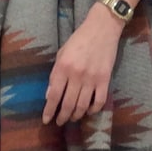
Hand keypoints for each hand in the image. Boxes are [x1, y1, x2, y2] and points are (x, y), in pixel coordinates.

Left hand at [43, 6, 122, 125]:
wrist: (102, 28)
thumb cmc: (79, 39)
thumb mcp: (61, 53)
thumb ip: (55, 74)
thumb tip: (49, 95)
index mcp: (63, 67)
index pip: (53, 95)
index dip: (49, 110)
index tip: (46, 120)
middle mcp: (76, 75)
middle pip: (68, 104)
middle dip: (62, 117)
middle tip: (59, 122)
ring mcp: (92, 78)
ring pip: (82, 105)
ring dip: (76, 115)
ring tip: (72, 118)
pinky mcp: (105, 79)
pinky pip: (99, 101)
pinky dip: (93, 110)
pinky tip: (88, 111)